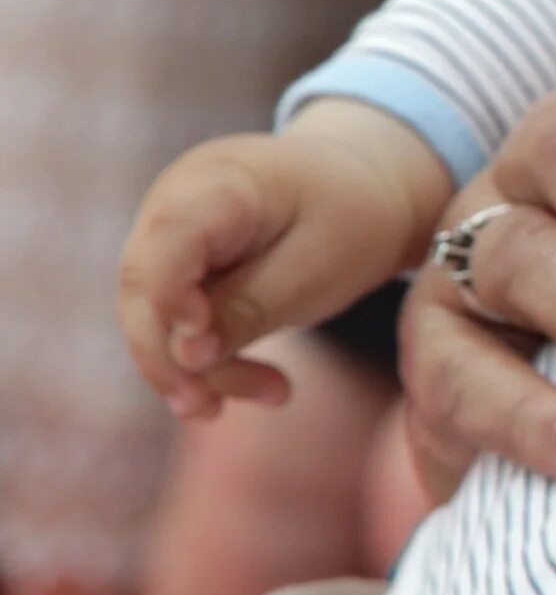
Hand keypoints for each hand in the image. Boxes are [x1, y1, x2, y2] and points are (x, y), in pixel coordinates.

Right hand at [117, 106, 449, 420]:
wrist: (371, 186)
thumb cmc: (351, 218)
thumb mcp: (316, 267)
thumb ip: (248, 308)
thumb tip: (185, 357)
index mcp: (216, 183)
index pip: (168, 241)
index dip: (172, 299)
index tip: (202, 349)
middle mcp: (175, 203)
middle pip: (144, 290)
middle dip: (173, 359)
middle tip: (213, 411)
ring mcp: (171, 234)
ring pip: (154, 316)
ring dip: (199, 370)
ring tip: (271, 395)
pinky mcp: (181, 266)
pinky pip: (175, 320)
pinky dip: (212, 358)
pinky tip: (257, 388)